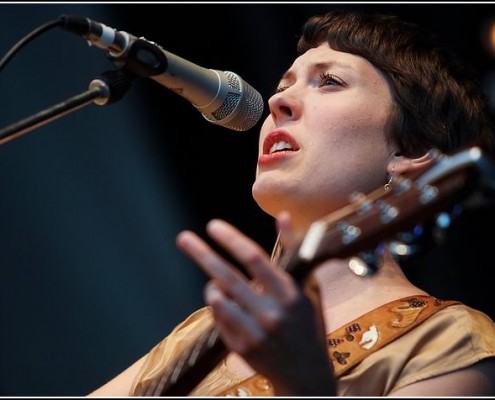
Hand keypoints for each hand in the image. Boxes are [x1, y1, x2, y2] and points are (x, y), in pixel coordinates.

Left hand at [175, 212, 335, 395]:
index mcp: (290, 294)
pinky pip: (217, 317)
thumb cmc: (308, 324)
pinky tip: (230, 307)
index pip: (255, 258)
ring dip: (212, 284)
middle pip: (228, 276)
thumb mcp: (307, 286)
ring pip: (217, 298)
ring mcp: (254, 333)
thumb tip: (282, 215)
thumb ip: (293, 250)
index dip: (231, 239)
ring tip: (218, 283)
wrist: (305, 374)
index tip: (213, 226)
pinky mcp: (240, 348)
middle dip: (202, 254)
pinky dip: (218, 305)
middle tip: (183, 238)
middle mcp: (271, 313)